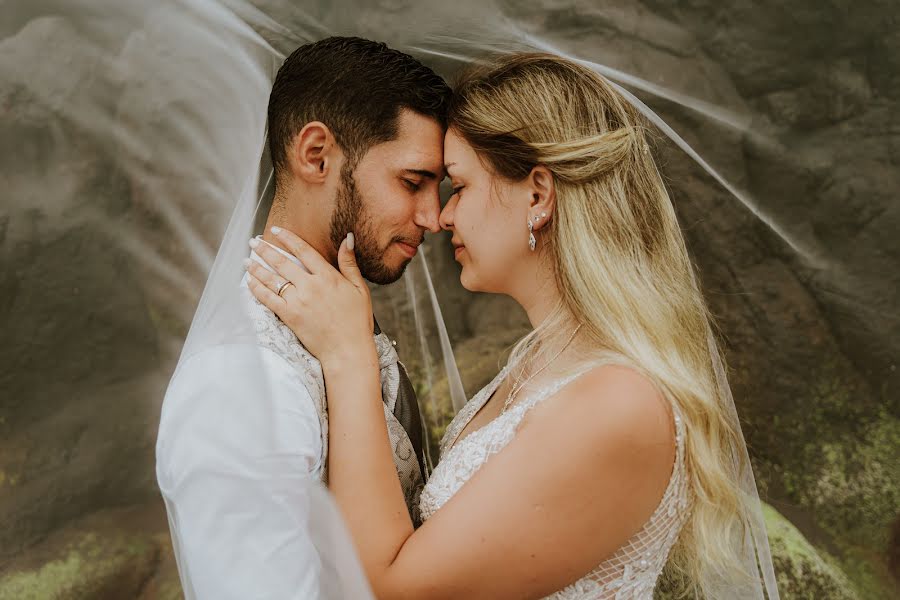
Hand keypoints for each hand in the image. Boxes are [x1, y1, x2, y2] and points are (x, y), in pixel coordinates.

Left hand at [246, 227, 374, 364]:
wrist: (347, 350)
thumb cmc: (356, 321)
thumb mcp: (359, 288)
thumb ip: (349, 263)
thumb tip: (348, 238)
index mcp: (328, 277)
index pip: (303, 250)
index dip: (288, 238)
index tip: (276, 230)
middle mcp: (310, 286)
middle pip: (282, 262)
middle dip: (265, 250)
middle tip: (253, 242)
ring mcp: (298, 301)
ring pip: (272, 279)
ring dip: (256, 268)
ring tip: (246, 260)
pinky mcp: (290, 316)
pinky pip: (268, 299)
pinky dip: (257, 289)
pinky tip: (250, 282)